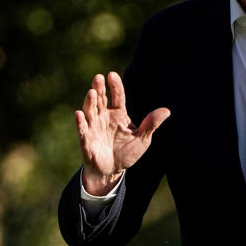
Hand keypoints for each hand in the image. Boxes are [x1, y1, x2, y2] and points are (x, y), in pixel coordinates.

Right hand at [75, 72, 169, 194]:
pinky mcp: (86, 139)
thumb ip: (151, 124)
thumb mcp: (143, 138)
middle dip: (99, 88)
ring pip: (90, 110)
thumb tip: (167, 111)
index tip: (112, 75)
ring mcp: (94, 126)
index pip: (117, 97)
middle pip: (101, 99)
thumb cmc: (127, 152)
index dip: (115, 86)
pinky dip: (80, 122)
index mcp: (118, 114)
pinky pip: (82, 128)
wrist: (113, 170)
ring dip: (90, 102)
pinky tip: (79, 114)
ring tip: (92, 92)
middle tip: (99, 77)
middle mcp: (104, 116)